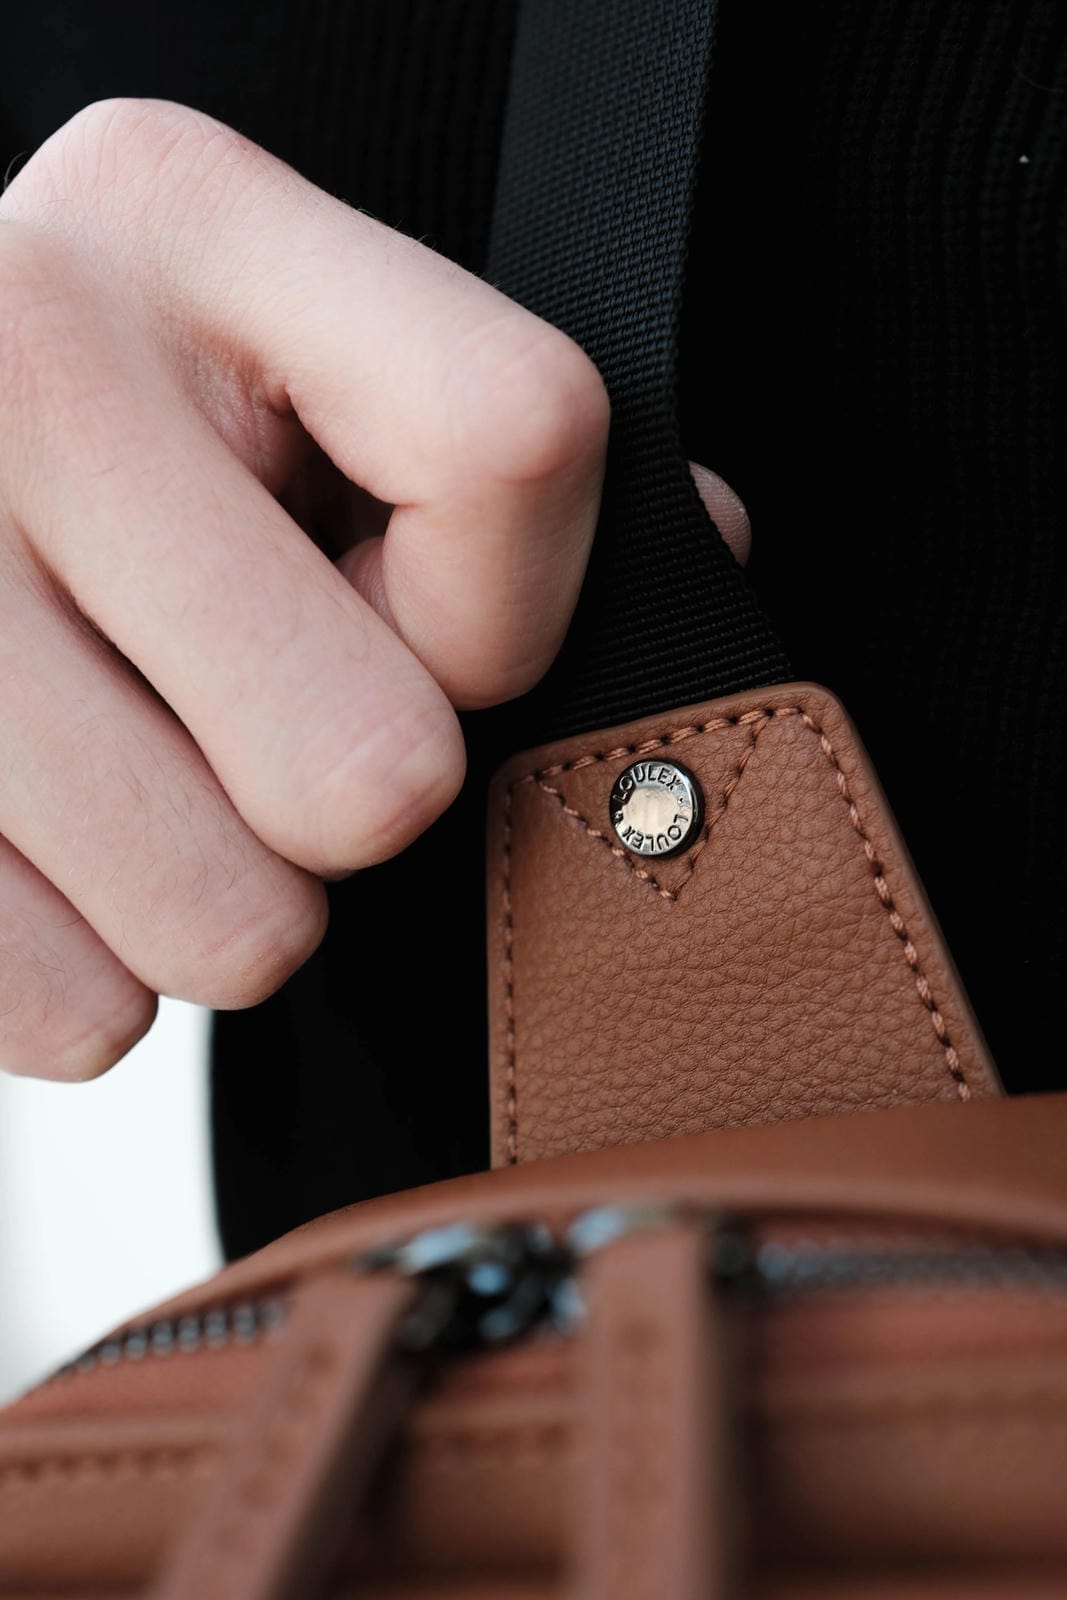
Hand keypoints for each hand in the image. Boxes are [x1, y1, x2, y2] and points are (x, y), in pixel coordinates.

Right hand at [0, 98, 744, 1079]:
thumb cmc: (125, 431)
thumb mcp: (297, 353)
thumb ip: (489, 445)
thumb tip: (700, 549)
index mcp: (188, 221)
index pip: (513, 443)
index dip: (515, 607)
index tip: (426, 623)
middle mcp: (18, 362)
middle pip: (376, 766)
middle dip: (365, 797)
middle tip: (273, 726)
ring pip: (233, 929)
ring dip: (236, 898)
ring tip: (159, 784)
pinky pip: (76, 1015)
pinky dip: (98, 970)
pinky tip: (57, 847)